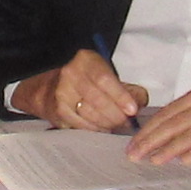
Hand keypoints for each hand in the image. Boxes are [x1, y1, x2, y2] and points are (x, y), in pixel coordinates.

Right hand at [23, 50, 144, 132]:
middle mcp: (70, 74)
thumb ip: (128, 88)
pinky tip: (102, 127)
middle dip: (116, 114)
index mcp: (86, 60)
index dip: (120, 96)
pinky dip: (95, 129)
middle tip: (126, 122)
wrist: (51, 89)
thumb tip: (139, 104)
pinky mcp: (58, 111)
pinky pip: (82, 125)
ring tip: (115, 124)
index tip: (132, 110)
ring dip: (107, 123)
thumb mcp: (107, 75)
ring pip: (90, 114)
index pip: (104, 79)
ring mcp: (62, 93)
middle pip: (97, 99)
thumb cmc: (86, 82)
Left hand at [124, 69, 190, 163]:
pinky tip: (185, 161)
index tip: (134, 143)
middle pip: (174, 125)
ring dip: (170, 148)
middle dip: (152, 141)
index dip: (149, 129)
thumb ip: (190, 110)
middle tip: (135, 155)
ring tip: (154, 160)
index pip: (167, 114)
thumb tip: (167, 129)